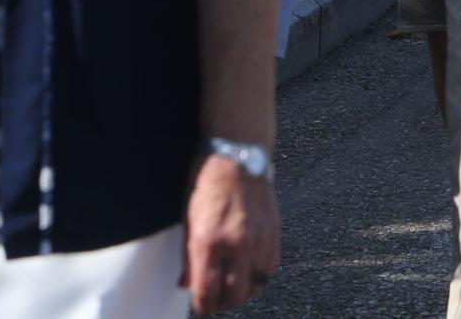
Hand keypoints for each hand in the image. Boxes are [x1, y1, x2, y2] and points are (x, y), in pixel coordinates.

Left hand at [181, 153, 279, 314]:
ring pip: (256, 283)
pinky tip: (250, 273)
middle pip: (234, 294)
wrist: (237, 156)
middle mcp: (236, 243)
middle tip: (215, 302)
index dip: (202, 306)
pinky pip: (271, 266)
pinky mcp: (273, 230)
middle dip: (222, 304)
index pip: (206, 291)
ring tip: (233, 290)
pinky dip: (260, 275)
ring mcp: (258, 237)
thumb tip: (188, 282)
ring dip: (244, 292)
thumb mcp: (187, 219)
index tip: (200, 307)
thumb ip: (188, 256)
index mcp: (208, 241)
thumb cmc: (207, 182)